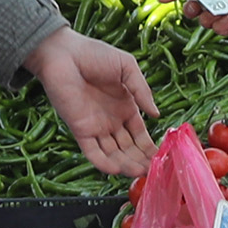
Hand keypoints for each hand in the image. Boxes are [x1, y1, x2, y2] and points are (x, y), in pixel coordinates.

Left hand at [23, 27, 159, 175]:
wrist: (63, 53)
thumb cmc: (94, 54)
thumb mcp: (127, 68)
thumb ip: (142, 91)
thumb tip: (157, 115)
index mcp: (125, 107)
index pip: (140, 135)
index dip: (150, 147)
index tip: (163, 158)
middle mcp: (111, 121)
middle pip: (129, 149)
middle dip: (140, 160)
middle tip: (153, 172)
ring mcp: (96, 127)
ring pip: (113, 154)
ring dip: (126, 165)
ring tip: (140, 174)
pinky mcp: (80, 130)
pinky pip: (92, 152)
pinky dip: (104, 163)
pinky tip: (117, 170)